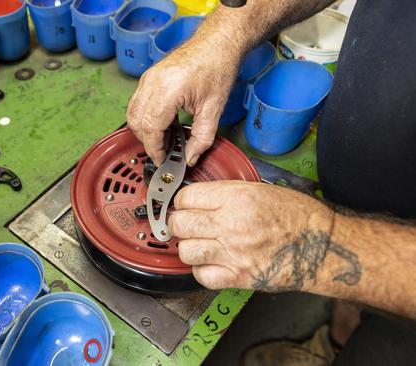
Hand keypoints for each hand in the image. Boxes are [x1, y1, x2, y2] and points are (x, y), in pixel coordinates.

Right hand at [126, 36, 242, 165]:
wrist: (217, 42)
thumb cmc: (217, 67)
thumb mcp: (214, 109)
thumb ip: (202, 138)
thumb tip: (190, 157)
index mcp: (168, 90)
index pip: (150, 127)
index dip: (154, 148)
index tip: (162, 159)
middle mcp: (152, 83)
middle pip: (136, 122)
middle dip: (147, 141)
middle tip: (164, 152)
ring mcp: (148, 78)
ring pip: (132, 113)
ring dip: (144, 130)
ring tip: (164, 139)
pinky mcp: (148, 77)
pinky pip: (137, 103)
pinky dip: (144, 118)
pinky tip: (162, 124)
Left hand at [168, 181, 334, 291]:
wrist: (322, 246)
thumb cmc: (297, 216)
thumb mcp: (260, 189)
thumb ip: (226, 193)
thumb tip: (199, 198)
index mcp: (236, 198)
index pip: (186, 198)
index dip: (182, 202)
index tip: (186, 205)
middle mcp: (231, 224)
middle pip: (179, 224)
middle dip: (178, 223)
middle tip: (187, 224)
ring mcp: (233, 253)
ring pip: (186, 251)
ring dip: (189, 247)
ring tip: (199, 244)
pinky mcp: (238, 276)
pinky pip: (201, 275)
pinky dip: (201, 270)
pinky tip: (210, 262)